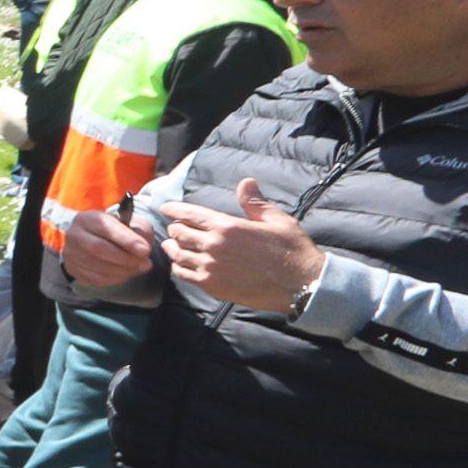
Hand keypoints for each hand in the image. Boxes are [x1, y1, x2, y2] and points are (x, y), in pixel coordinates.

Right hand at [54, 205, 159, 293]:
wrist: (94, 239)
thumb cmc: (116, 230)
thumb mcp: (130, 222)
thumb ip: (140, 231)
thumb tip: (143, 251)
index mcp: (87, 218)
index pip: (105, 228)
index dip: (127, 240)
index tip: (146, 250)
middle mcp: (74, 234)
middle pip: (99, 249)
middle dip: (126, 258)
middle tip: (146, 263)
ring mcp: (71, 253)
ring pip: (98, 266)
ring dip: (123, 271)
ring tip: (139, 268)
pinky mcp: (73, 269)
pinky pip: (95, 279)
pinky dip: (115, 279)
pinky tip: (125, 273)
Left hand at [163, 176, 325, 313]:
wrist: (303, 284)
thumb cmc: (292, 250)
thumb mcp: (276, 220)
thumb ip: (255, 202)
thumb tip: (246, 182)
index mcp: (228, 226)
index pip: (190, 214)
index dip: (174, 209)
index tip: (165, 207)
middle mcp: (214, 246)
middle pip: (180, 233)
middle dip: (175, 228)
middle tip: (173, 227)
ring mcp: (211, 267)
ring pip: (178, 255)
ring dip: (173, 248)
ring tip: (171, 245)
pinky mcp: (212, 286)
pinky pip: (184, 274)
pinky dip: (179, 267)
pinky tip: (181, 264)